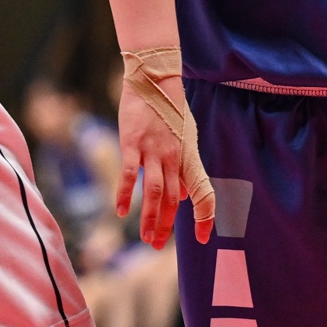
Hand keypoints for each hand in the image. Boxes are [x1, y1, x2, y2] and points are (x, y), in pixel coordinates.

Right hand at [114, 74, 214, 249]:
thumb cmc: (169, 110)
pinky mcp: (133, 143)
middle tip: (155, 246)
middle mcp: (175, 157)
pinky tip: (121, 211)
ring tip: (145, 238)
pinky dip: (126, 195)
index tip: (203, 238)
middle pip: (175, 200)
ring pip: (155, 192)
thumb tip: (184, 194)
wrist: (154, 79)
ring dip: (150, 218)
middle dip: (166, 226)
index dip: (206, 217)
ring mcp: (154, 151)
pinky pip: (130, 174)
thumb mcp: (184, 138)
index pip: (204, 193)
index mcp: (188, 158)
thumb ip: (183, 168)